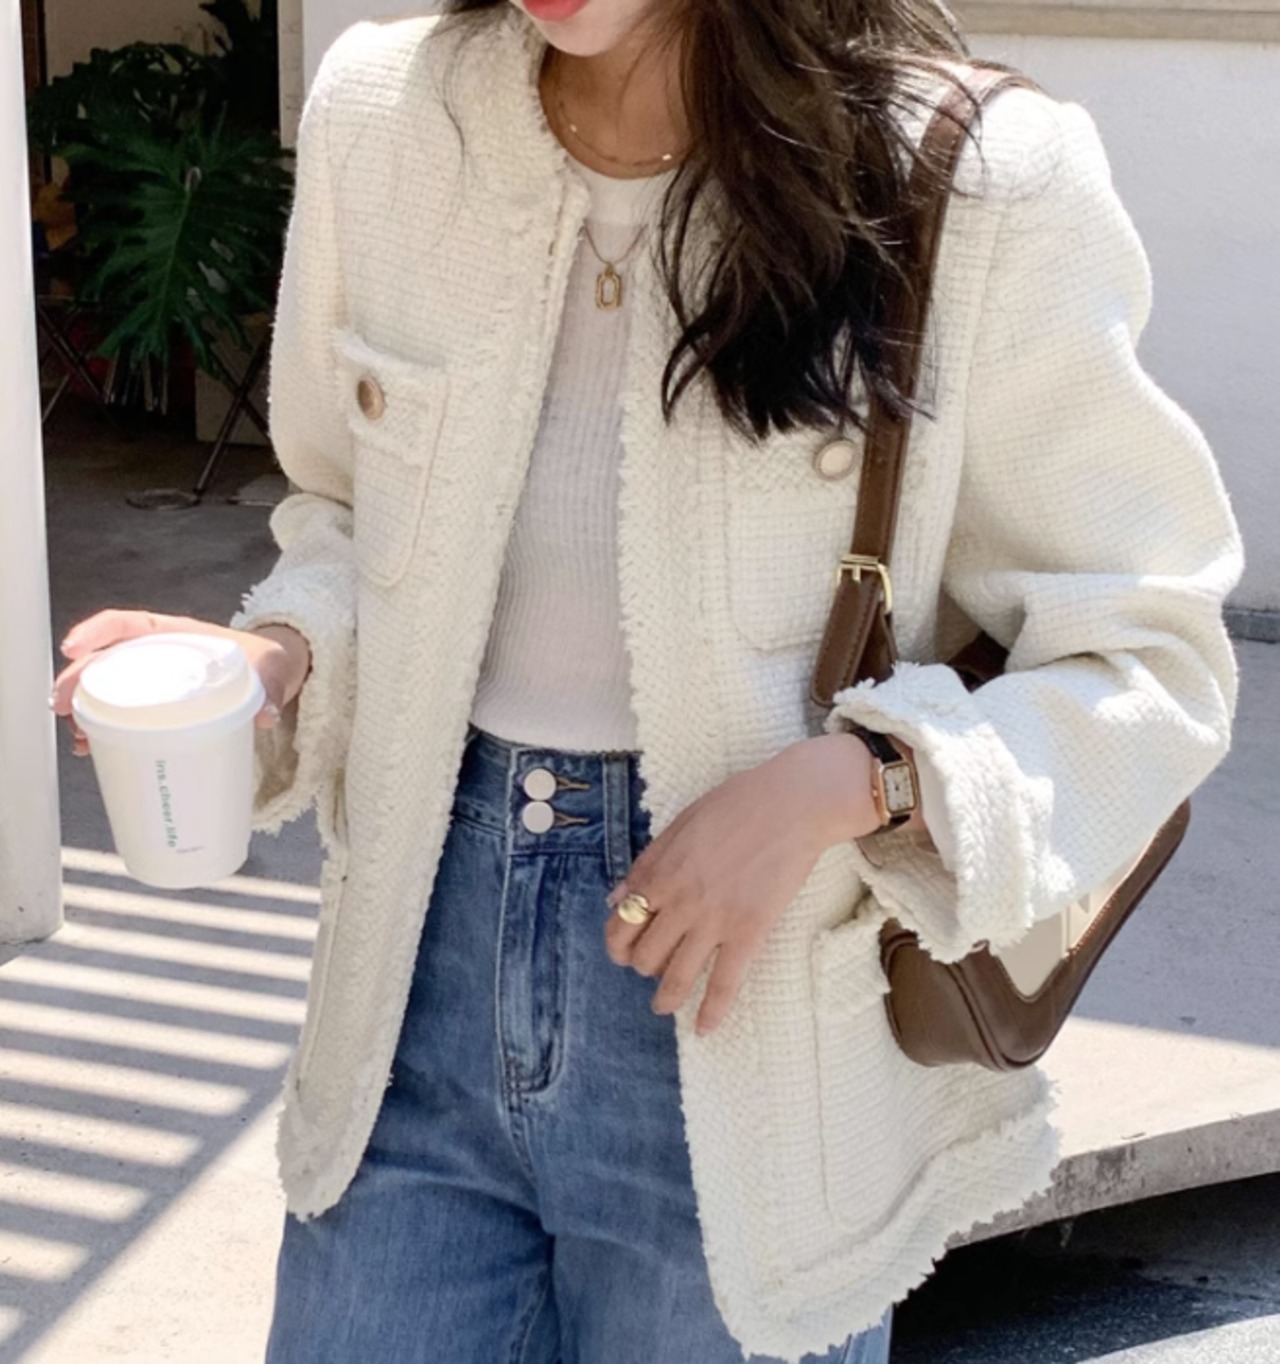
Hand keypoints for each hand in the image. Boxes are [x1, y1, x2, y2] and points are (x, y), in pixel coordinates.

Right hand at [50, 609, 310, 755]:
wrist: (268, 678)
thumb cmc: (262, 663)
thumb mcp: (271, 668)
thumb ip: (271, 688)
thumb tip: (267, 714)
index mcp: (177, 634)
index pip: (128, 623)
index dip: (96, 631)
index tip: (74, 649)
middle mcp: (157, 653)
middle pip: (105, 659)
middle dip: (76, 679)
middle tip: (63, 706)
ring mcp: (151, 679)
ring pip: (105, 687)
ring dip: (83, 709)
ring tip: (78, 737)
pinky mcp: (154, 704)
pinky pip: (118, 709)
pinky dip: (100, 727)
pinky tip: (92, 748)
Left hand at [604, 732, 881, 1034]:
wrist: (792, 804)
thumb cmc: (738, 803)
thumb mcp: (680, 822)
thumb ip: (647, 862)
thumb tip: (618, 896)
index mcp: (660, 872)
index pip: (623, 923)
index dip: (618, 943)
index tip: (623, 950)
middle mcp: (680, 902)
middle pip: (645, 955)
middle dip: (642, 967)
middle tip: (651, 969)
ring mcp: (714, 921)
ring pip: (676, 976)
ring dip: (665, 998)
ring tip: (663, 1007)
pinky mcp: (749, 932)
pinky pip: (725, 983)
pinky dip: (712, 1011)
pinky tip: (705, 1029)